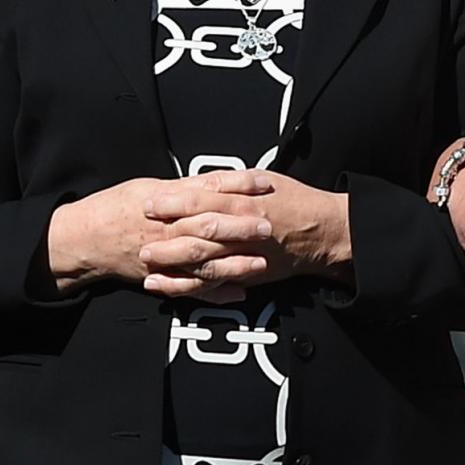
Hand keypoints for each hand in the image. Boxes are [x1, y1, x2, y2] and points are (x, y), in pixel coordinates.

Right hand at [46, 173, 272, 303]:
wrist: (84, 239)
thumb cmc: (117, 208)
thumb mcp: (149, 187)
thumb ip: (185, 187)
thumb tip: (219, 181)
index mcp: (166, 201)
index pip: (209, 190)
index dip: (239, 186)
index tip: (264, 184)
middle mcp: (167, 229)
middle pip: (210, 225)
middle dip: (241, 227)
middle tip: (269, 226)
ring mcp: (165, 256)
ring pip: (204, 260)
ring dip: (234, 263)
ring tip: (261, 263)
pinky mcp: (162, 277)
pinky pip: (192, 288)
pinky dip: (216, 292)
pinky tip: (240, 293)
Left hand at [141, 170, 352, 290]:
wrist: (324, 234)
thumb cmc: (296, 202)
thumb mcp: (266, 179)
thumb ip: (231, 181)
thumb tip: (200, 180)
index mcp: (247, 204)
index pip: (203, 201)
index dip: (174, 202)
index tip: (150, 202)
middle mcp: (244, 232)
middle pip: (198, 233)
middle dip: (166, 234)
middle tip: (140, 233)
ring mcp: (245, 256)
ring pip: (202, 262)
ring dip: (171, 262)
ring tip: (146, 260)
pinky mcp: (246, 274)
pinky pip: (212, 284)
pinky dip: (186, 286)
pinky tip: (164, 284)